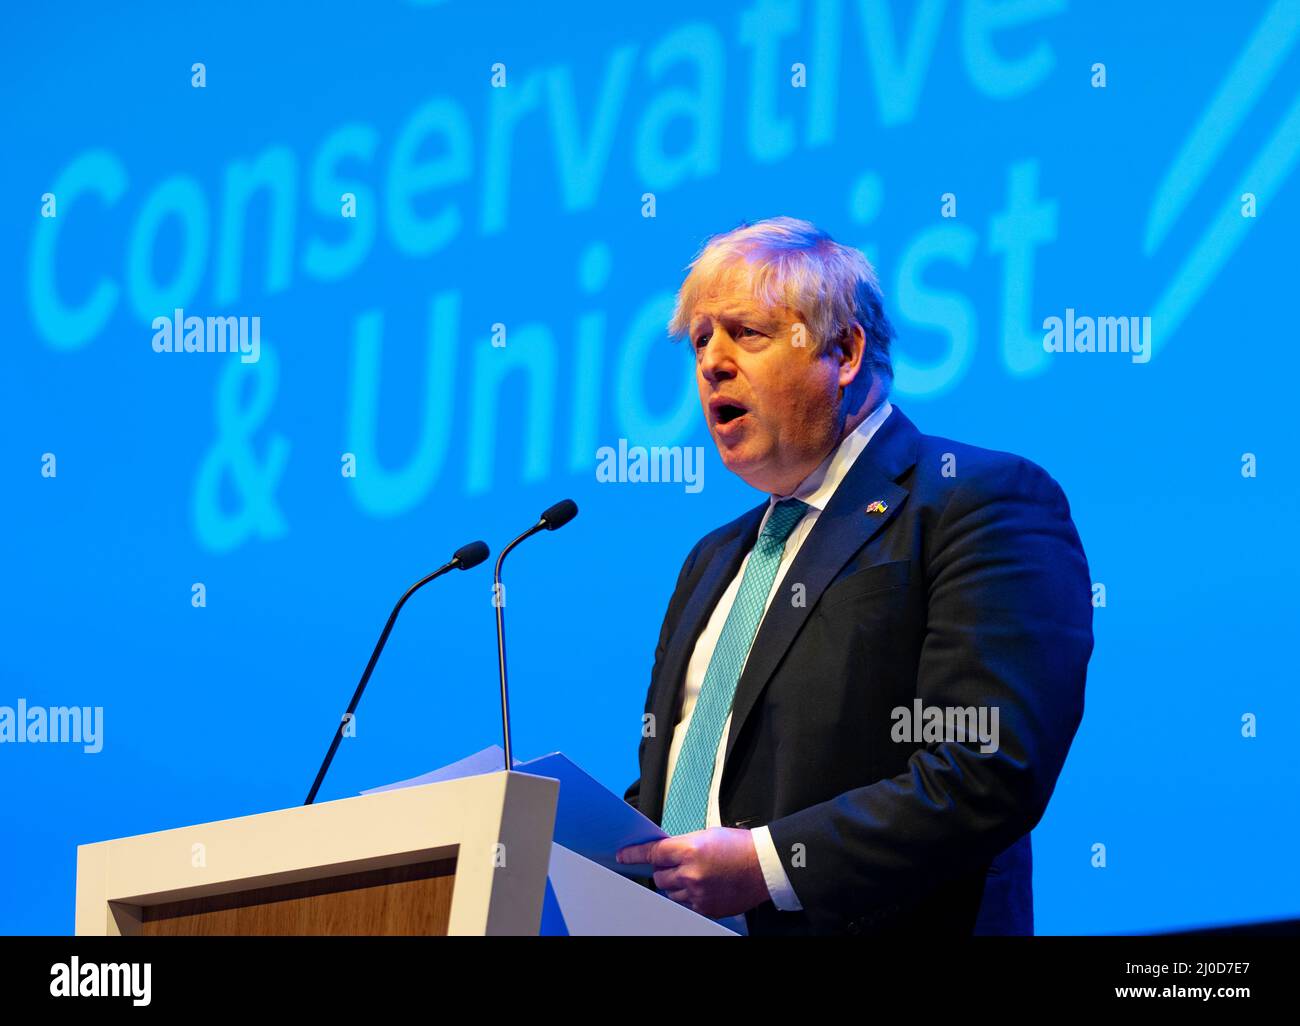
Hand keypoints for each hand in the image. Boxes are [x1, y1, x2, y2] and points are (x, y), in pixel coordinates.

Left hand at [616, 827, 770, 917]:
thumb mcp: (708, 835)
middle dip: (664, 870)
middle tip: (677, 864)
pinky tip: (702, 887)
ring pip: (670, 892)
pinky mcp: (706, 909)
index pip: (653, 853)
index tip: (623, 856)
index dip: (634, 855)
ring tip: (694, 875)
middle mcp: (691, 874)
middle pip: (660, 876)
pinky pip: (685, 905)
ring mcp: (698, 894)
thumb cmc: (740, 847)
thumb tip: (666, 852)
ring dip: (675, 884)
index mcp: (690, 850)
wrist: (765, 867)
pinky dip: (688, 896)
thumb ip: (684, 845)